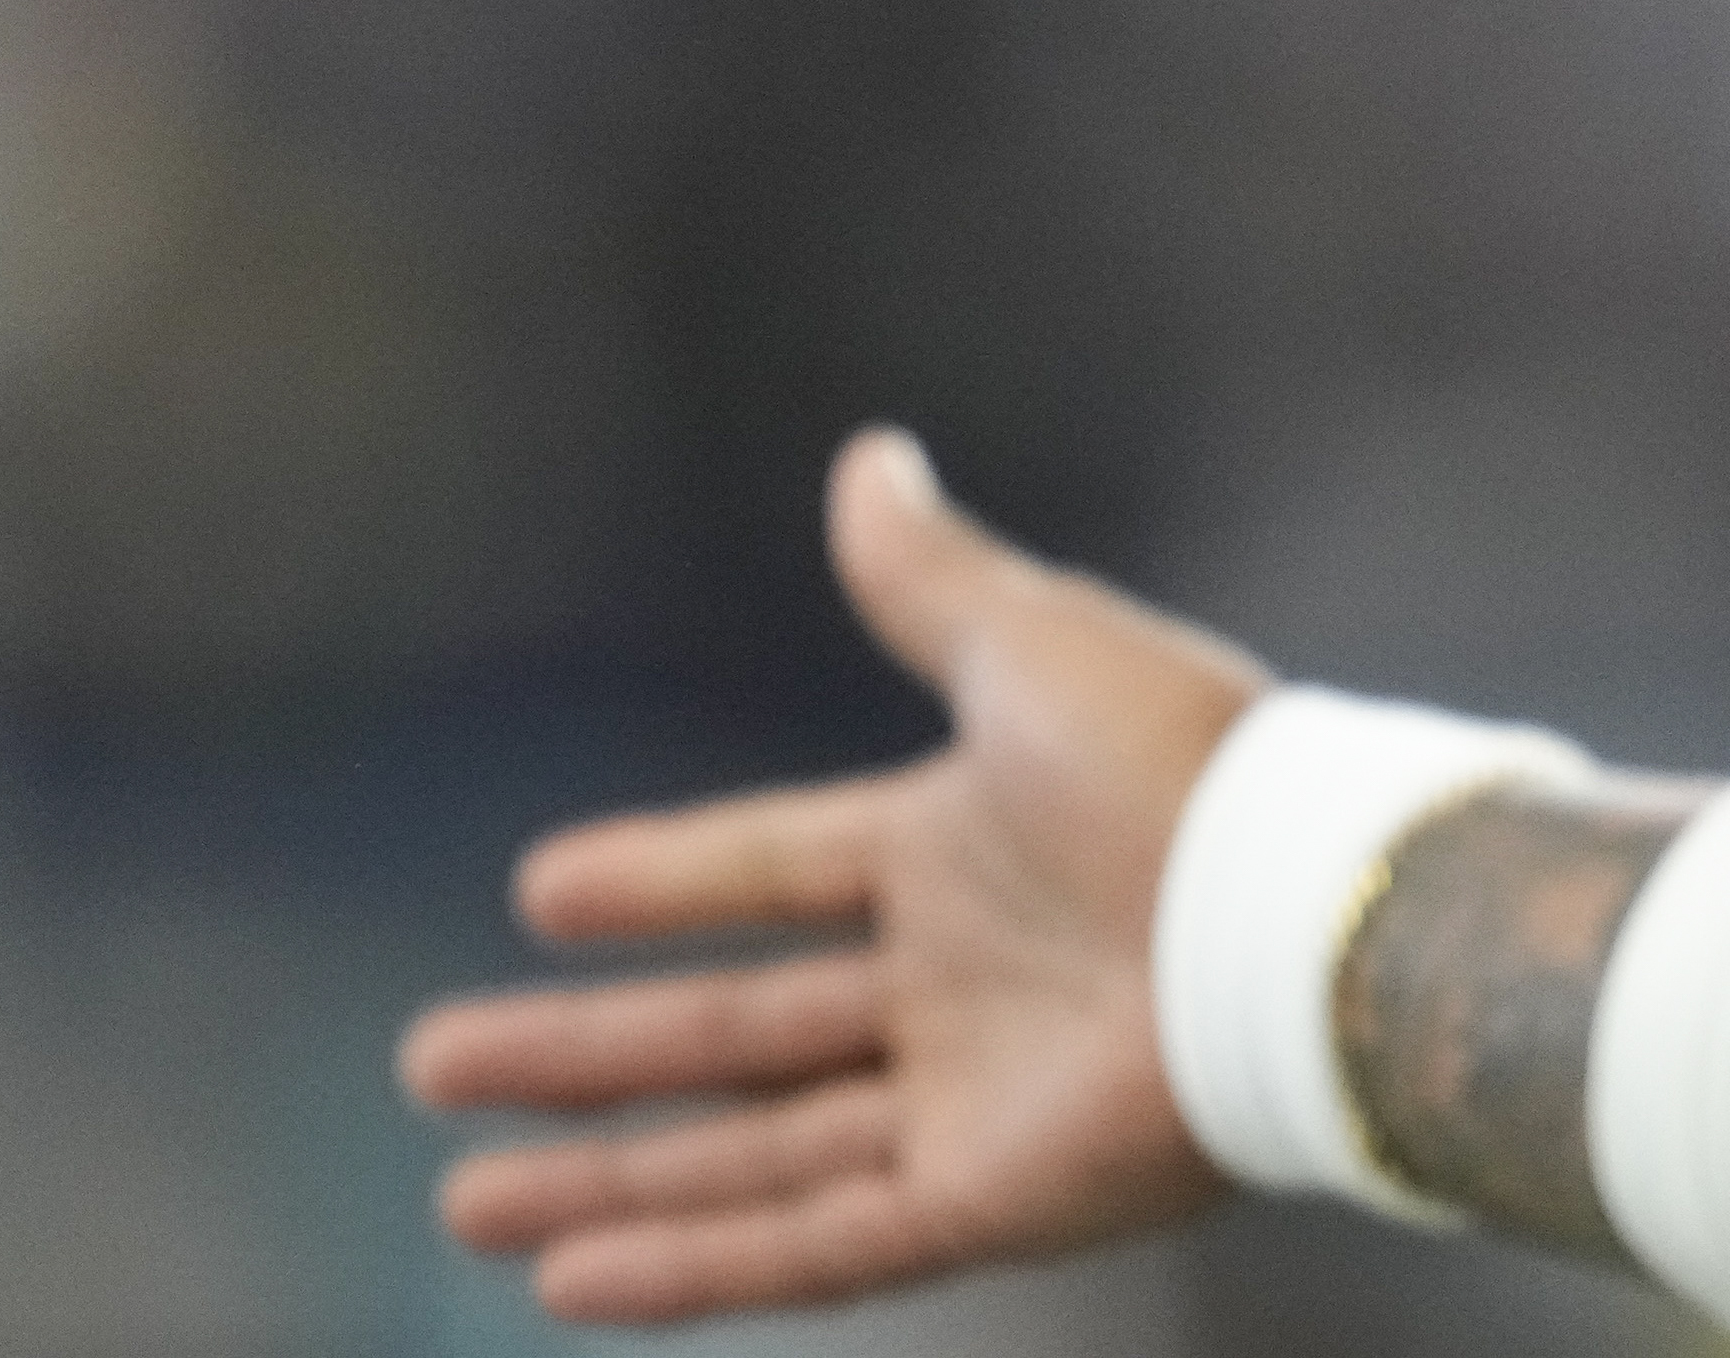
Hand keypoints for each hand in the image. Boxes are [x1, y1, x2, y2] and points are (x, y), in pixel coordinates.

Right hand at [400, 427, 1268, 1320]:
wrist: (1294, 909)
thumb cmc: (1178, 763)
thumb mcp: (1025, 643)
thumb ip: (928, 575)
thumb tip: (867, 455)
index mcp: (962, 846)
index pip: (773, 869)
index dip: (661, 881)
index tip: (538, 890)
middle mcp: (957, 981)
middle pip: (730, 1028)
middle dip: (582, 1054)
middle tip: (435, 1065)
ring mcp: (969, 1098)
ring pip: (748, 1151)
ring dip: (606, 1180)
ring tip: (466, 1201)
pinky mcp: (989, 1201)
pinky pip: (813, 1244)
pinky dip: (697, 1263)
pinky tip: (574, 1282)